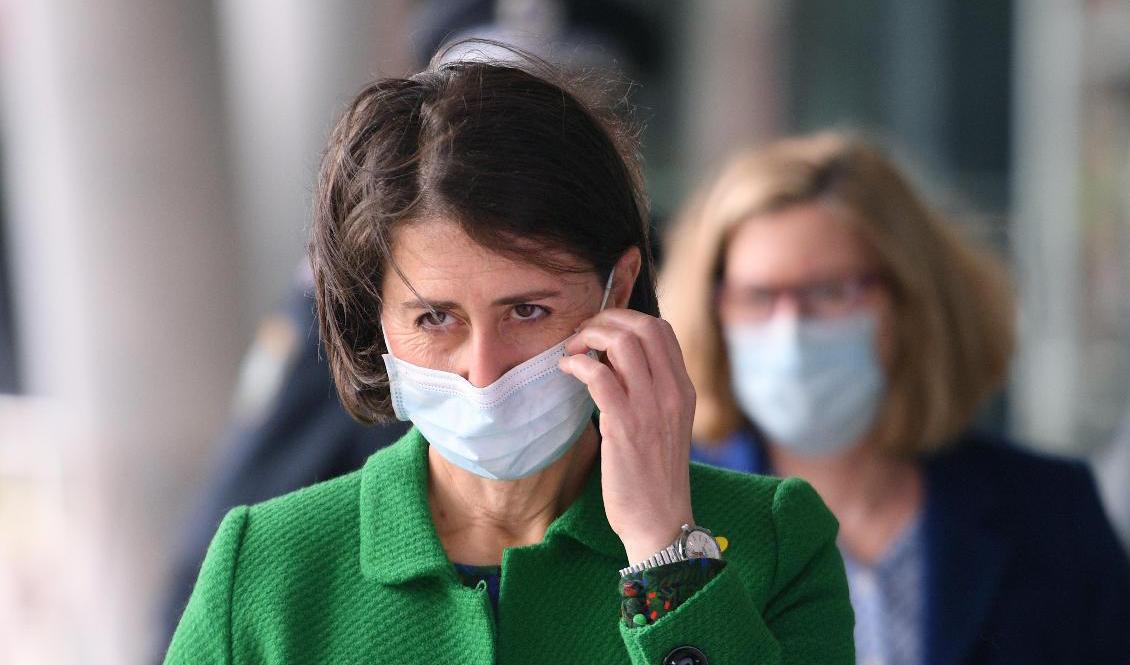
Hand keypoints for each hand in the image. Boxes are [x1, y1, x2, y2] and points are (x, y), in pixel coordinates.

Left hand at [559, 309, 696, 564]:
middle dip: (605, 320)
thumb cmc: (653, 476)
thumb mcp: (664, 425)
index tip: (601, 331)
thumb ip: (649, 391)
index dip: (626, 318)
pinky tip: (567, 371)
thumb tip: (613, 360)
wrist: (659, 521)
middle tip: (582, 336)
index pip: (661, 329)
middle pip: (642, 326)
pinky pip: (599, 375)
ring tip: (572, 352)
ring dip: (588, 337)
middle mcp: (672, 393)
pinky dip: (577, 364)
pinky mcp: (625, 426)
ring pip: (622, 342)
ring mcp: (651, 408)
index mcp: (684, 389)